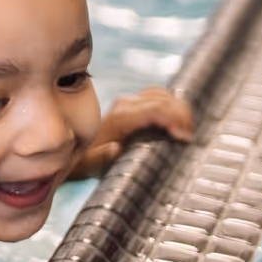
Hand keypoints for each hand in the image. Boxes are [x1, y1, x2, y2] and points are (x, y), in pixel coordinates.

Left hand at [73, 86, 194, 177]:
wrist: (71, 150)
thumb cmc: (83, 162)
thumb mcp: (88, 165)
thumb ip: (100, 157)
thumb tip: (114, 148)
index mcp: (119, 119)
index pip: (155, 109)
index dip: (176, 118)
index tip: (186, 137)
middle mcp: (124, 106)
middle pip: (163, 99)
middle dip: (182, 115)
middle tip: (191, 137)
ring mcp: (127, 103)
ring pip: (162, 95)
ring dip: (178, 109)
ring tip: (186, 131)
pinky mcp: (130, 104)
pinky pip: (156, 96)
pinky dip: (171, 105)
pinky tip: (176, 122)